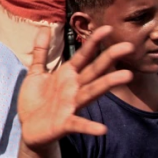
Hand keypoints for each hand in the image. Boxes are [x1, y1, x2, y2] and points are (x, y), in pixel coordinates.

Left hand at [17, 27, 133, 149]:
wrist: (29, 128)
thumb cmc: (35, 99)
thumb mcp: (36, 72)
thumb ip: (41, 52)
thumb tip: (44, 28)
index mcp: (67, 74)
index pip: (84, 55)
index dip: (94, 41)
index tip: (107, 28)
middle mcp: (74, 88)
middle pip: (95, 70)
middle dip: (110, 58)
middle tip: (129, 46)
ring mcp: (71, 105)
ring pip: (92, 91)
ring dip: (108, 84)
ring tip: (127, 76)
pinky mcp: (65, 123)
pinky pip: (79, 124)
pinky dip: (89, 127)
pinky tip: (103, 129)